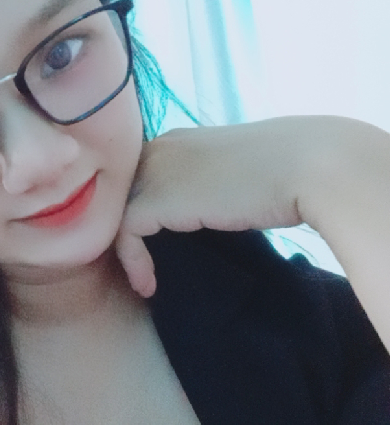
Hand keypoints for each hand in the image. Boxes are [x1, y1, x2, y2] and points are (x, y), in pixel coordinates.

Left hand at [115, 116, 360, 296]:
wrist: (310, 166)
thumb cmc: (283, 172)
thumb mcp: (229, 172)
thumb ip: (201, 183)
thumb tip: (195, 209)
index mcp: (176, 139)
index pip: (135, 176)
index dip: (137, 210)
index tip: (148, 243)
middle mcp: (158, 148)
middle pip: (119, 193)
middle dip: (123, 229)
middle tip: (136, 262)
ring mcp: (155, 170)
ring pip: (115, 213)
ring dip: (125, 250)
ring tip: (143, 278)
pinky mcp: (158, 198)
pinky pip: (126, 234)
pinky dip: (134, 263)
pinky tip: (148, 285)